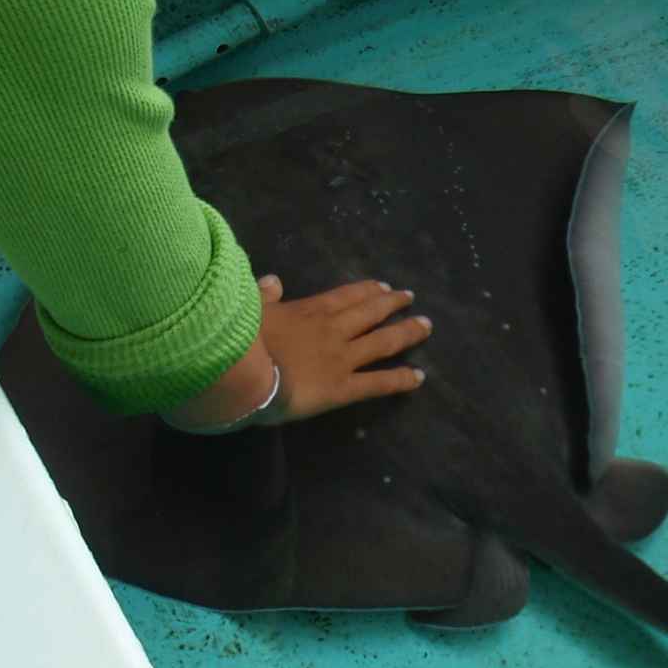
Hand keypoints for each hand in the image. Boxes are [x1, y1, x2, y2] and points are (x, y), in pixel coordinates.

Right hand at [258, 274, 429, 421]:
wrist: (243, 373)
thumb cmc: (240, 341)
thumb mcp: (250, 309)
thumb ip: (264, 295)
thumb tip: (274, 280)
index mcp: (310, 310)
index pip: (346, 296)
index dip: (367, 290)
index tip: (383, 286)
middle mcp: (333, 329)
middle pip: (371, 312)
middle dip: (392, 303)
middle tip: (409, 298)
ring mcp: (342, 358)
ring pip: (383, 342)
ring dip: (407, 332)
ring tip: (426, 325)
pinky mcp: (343, 387)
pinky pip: (378, 383)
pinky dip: (401, 380)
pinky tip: (420, 377)